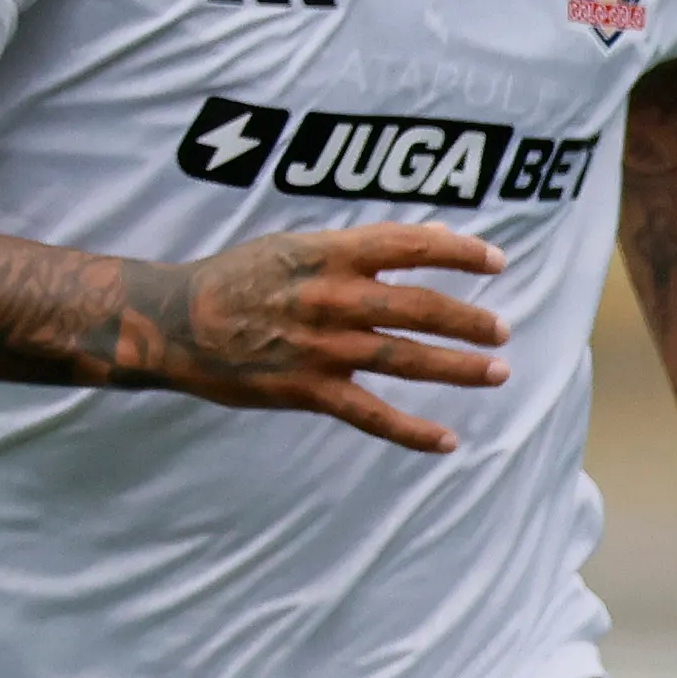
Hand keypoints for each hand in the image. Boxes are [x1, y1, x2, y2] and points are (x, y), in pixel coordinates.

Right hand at [130, 224, 508, 452]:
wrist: (175, 321)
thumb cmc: (241, 278)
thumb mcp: (298, 246)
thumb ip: (367, 246)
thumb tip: (438, 237)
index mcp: (328, 254)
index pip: (408, 245)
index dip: (458, 252)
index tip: (496, 261)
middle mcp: (330, 298)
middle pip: (417, 307)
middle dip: (467, 320)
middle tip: (501, 330)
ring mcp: (320, 346)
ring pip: (404, 358)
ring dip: (456, 367)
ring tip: (497, 371)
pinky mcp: (307, 388)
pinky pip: (370, 414)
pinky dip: (411, 431)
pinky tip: (448, 440)